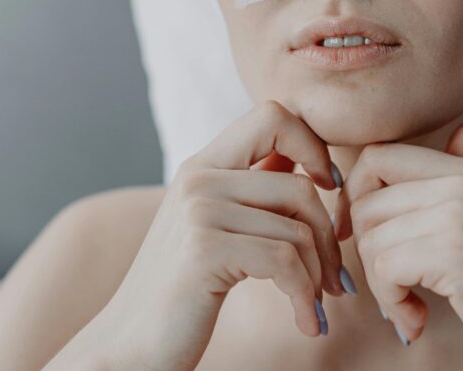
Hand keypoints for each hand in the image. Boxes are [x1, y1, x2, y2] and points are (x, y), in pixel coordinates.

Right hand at [94, 101, 345, 370]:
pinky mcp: (204, 249)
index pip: (273, 115)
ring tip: (317, 305)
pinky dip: (306, 298)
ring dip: (319, 276)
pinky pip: (285, 263)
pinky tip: (307, 323)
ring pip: (298, 230)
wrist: (127, 348)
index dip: (313, 146)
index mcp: (201, 165)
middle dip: (328, 237)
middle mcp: (198, 178)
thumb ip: (252, 191)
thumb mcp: (214, 227)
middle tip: (334, 279)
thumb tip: (308, 164)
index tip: (327, 188)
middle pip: (299, 186)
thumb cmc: (182, 293)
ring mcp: (199, 210)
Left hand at [333, 119, 462, 369]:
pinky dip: (391, 301)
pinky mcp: (453, 250)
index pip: (378, 156)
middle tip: (393, 285)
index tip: (359, 236)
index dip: (355, 196)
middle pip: (366, 202)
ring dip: (380, 285)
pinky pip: (383, 268)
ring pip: (370, 238)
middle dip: (367, 252)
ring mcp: (459, 212)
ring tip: (411, 307)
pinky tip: (416, 318)